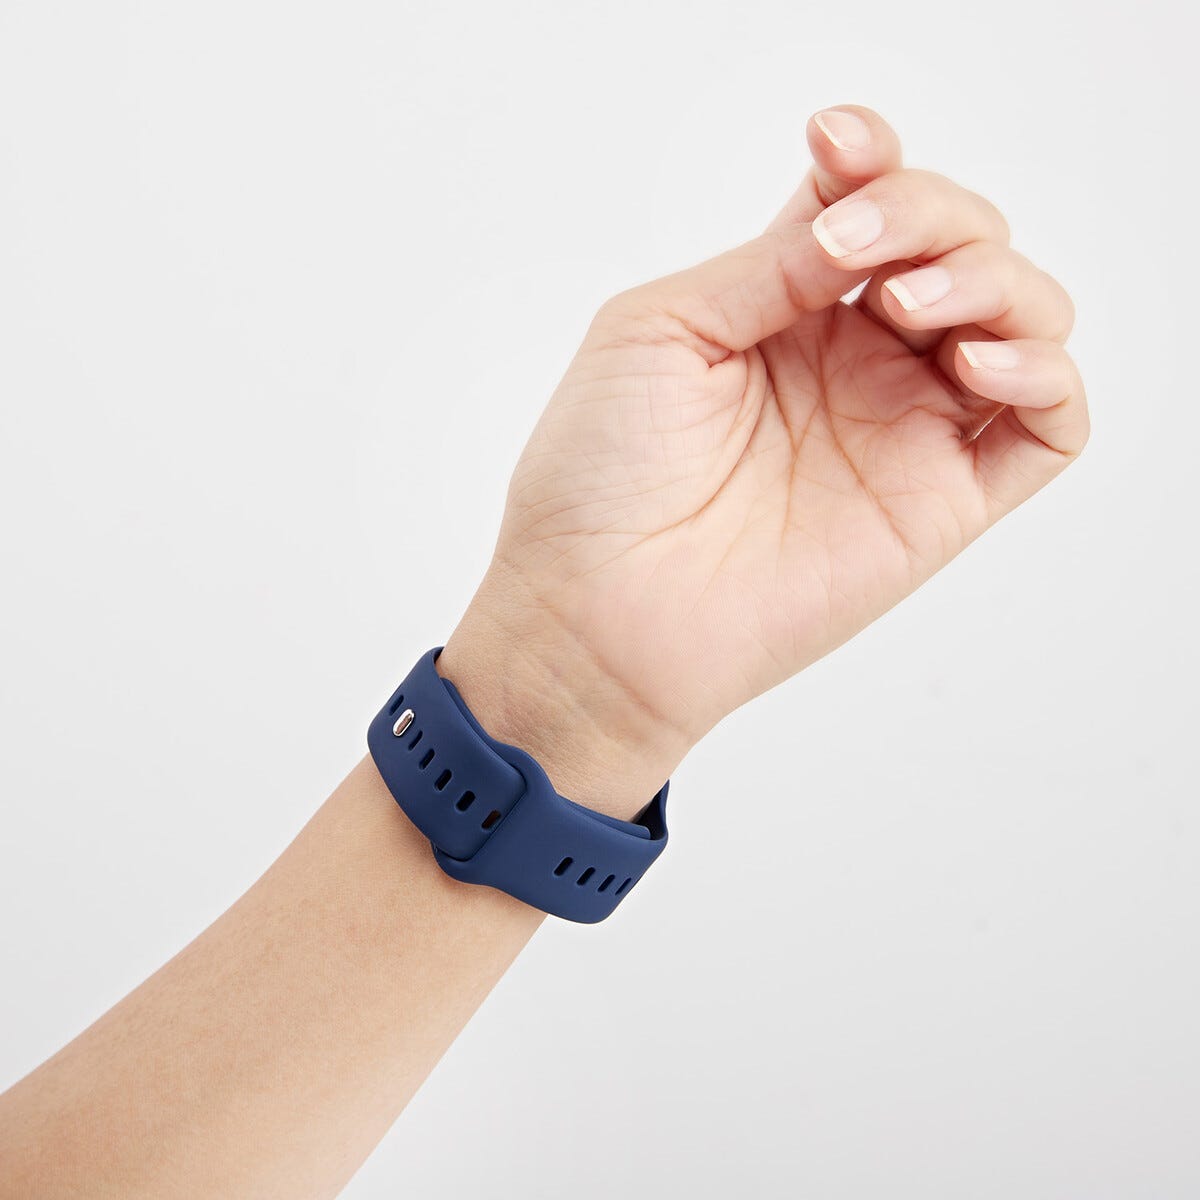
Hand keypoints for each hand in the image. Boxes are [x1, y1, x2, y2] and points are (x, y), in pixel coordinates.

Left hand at [438, 106, 1087, 817]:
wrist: (596, 612)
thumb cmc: (598, 475)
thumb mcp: (660, 328)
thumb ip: (768, 265)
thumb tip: (856, 219)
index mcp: (783, 312)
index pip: (871, 206)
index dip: (875, 160)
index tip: (835, 146)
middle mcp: (855, 361)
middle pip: (960, 242)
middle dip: (930, 213)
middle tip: (852, 252)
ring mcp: (903, 429)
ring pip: (1023, 316)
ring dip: (992, 277)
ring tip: (906, 303)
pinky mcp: (941, 504)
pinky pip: (1048, 426)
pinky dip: (1042, 374)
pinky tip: (971, 365)